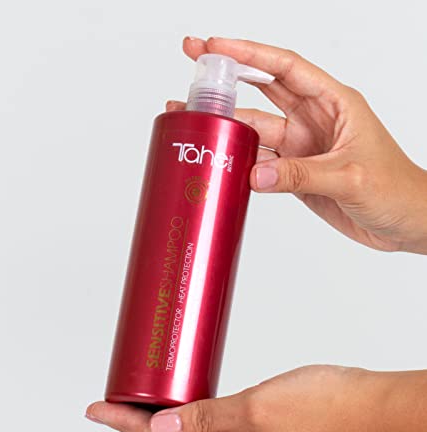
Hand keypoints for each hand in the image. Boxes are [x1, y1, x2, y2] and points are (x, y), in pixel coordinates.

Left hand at [86, 366, 426, 431]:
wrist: (364, 404)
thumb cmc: (320, 406)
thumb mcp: (254, 408)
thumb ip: (205, 417)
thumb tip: (161, 425)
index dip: (127, 425)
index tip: (98, 411)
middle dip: (138, 423)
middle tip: (110, 403)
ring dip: (162, 418)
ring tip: (136, 402)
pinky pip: (211, 426)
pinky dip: (189, 413)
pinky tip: (181, 401)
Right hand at [168, 37, 426, 253]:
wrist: (403, 222)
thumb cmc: (395, 188)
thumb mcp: (350, 176)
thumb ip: (301, 174)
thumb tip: (256, 173)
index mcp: (332, 103)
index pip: (284, 68)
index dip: (248, 54)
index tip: (216, 46)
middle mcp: (311, 120)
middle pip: (261, 91)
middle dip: (227, 78)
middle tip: (194, 65)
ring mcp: (300, 147)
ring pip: (254, 130)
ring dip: (225, 126)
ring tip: (192, 120)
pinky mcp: (293, 172)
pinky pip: (258, 162)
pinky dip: (238, 162)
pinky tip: (218, 159)